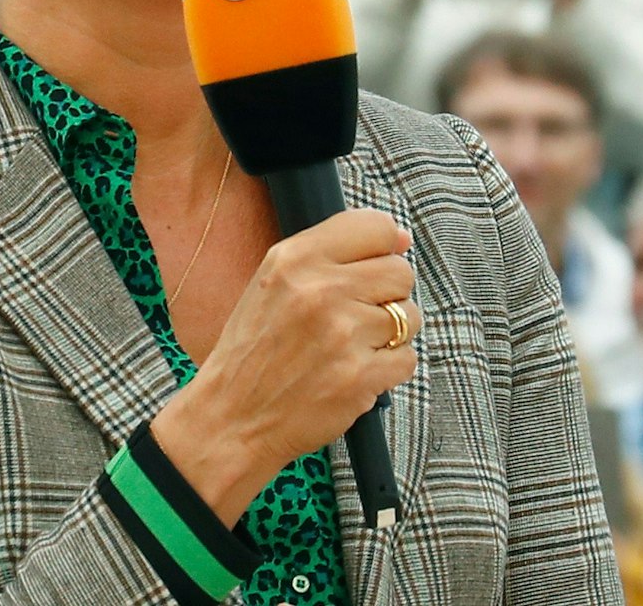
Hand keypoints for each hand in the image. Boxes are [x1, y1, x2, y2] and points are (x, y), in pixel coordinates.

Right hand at [152, 210, 420, 522]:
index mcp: (296, 258)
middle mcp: (321, 290)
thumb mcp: (275, 281)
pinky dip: (389, 367)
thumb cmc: (256, 348)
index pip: (375, 227)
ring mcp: (343, 334)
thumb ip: (333, 253)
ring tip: (355, 345)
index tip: (374, 266)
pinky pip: (408, 358)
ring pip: (410, 317)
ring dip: (392, 333)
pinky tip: (357, 371)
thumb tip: (402, 239)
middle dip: (390, 293)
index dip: (384, 247)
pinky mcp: (360, 377)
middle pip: (400, 272)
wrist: (232, 416)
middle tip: (360, 313)